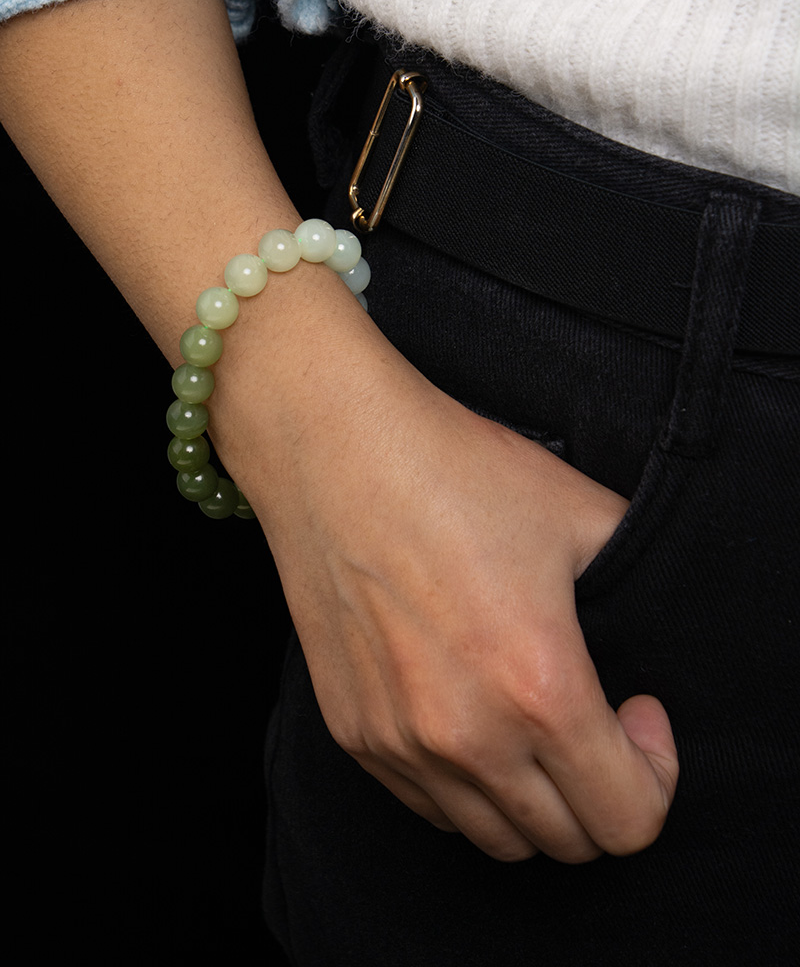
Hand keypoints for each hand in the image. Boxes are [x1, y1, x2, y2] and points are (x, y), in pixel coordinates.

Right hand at [227, 310, 678, 863]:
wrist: (336, 453)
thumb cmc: (454, 474)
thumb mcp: (580, 514)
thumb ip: (639, 579)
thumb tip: (653, 616)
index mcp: (539, 689)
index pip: (627, 820)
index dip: (656, 774)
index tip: (637, 711)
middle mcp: (466, 738)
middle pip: (565, 844)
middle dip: (600, 792)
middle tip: (592, 720)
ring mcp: (400, 743)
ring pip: (493, 839)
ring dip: (531, 800)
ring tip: (529, 725)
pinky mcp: (352, 731)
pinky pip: (427, 805)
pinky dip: (464, 787)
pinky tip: (468, 716)